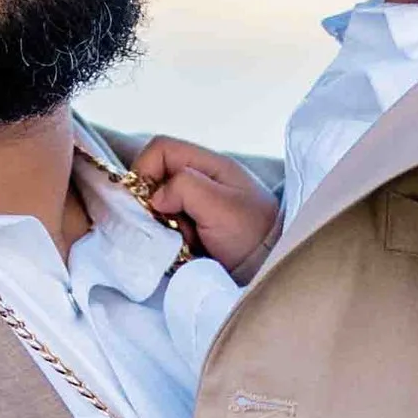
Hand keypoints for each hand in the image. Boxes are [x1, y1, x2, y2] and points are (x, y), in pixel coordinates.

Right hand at [130, 134, 283, 280]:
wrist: (273, 268)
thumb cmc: (253, 234)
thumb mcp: (221, 205)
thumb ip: (186, 188)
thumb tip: (155, 197)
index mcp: (208, 164)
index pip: (160, 149)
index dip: (144, 170)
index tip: (147, 203)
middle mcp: (199, 180)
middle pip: (154, 179)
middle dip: (152, 205)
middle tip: (168, 228)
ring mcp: (195, 206)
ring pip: (156, 208)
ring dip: (161, 226)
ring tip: (183, 242)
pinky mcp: (192, 230)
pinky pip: (165, 229)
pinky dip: (167, 240)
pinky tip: (185, 251)